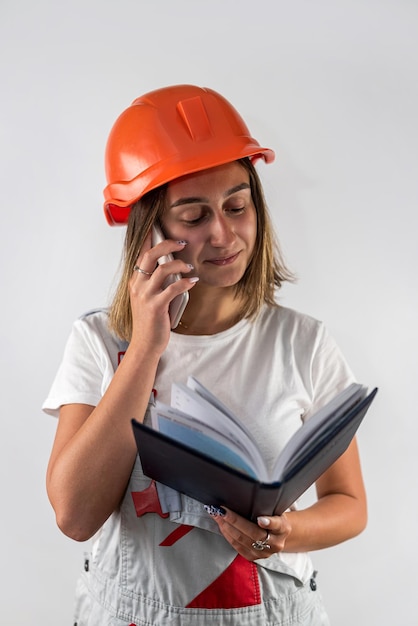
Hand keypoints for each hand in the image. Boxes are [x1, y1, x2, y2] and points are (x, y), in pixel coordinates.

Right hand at [128, 232, 196, 349]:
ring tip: (190, 267)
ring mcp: (145, 295)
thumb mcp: (148, 296)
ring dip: (180, 265)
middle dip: (167, 244)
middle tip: (181, 242)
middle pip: (150, 254)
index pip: (141, 252)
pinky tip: (193, 282)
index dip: (150, 237)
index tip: (159, 225)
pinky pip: (173, 289)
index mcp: (135, 280)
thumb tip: (172, 265)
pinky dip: (185, 283)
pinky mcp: (155, 306)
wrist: (145, 344)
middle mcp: (138, 284)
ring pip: (162, 269)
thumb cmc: (150, 320)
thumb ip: (155, 281)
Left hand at [208, 506, 291, 560]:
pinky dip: (227, 535)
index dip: (269, 522)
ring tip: (217, 515)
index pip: (277, 525)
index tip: (260, 519)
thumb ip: (265, 507)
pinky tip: (221, 525)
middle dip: (235, 520)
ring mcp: (265, 553)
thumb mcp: (274, 510)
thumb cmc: (272, 517)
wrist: (275, 534)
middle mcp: (276, 543)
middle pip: (254, 533)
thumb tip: (244, 496)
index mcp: (283, 528)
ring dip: (227, 527)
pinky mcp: (254, 557)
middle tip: (222, 510)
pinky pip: (237, 546)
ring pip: (243, 540)